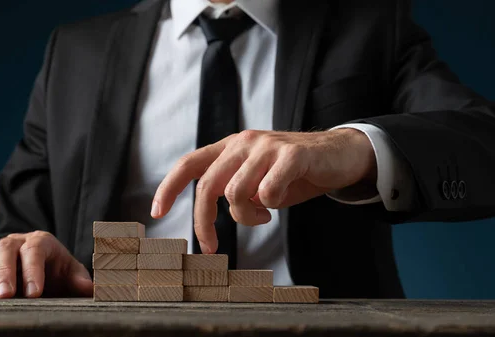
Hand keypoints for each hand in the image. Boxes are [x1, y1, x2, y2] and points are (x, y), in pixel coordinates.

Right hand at [0, 231, 92, 298]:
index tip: (34, 293)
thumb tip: (90, 288)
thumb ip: (79, 279)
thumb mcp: (70, 273)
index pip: (35, 250)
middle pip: (5, 250)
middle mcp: (14, 243)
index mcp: (40, 242)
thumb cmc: (56, 272)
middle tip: (5, 295)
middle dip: (4, 272)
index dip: (33, 270)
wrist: (40, 271)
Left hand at [151, 128, 376, 252]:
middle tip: (211, 246)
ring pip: (236, 193)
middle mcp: (244, 142)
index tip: (156, 213)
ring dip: (246, 216)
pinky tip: (280, 201)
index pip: (190, 164)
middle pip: (208, 186)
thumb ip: (233, 191)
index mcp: (231, 147)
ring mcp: (267, 146)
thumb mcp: (256, 181)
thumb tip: (218, 213)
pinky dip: (270, 205)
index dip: (169, 188)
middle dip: (204, 222)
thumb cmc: (293, 174)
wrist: (338, 156)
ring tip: (263, 216)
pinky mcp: (292, 155)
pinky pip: (267, 191)